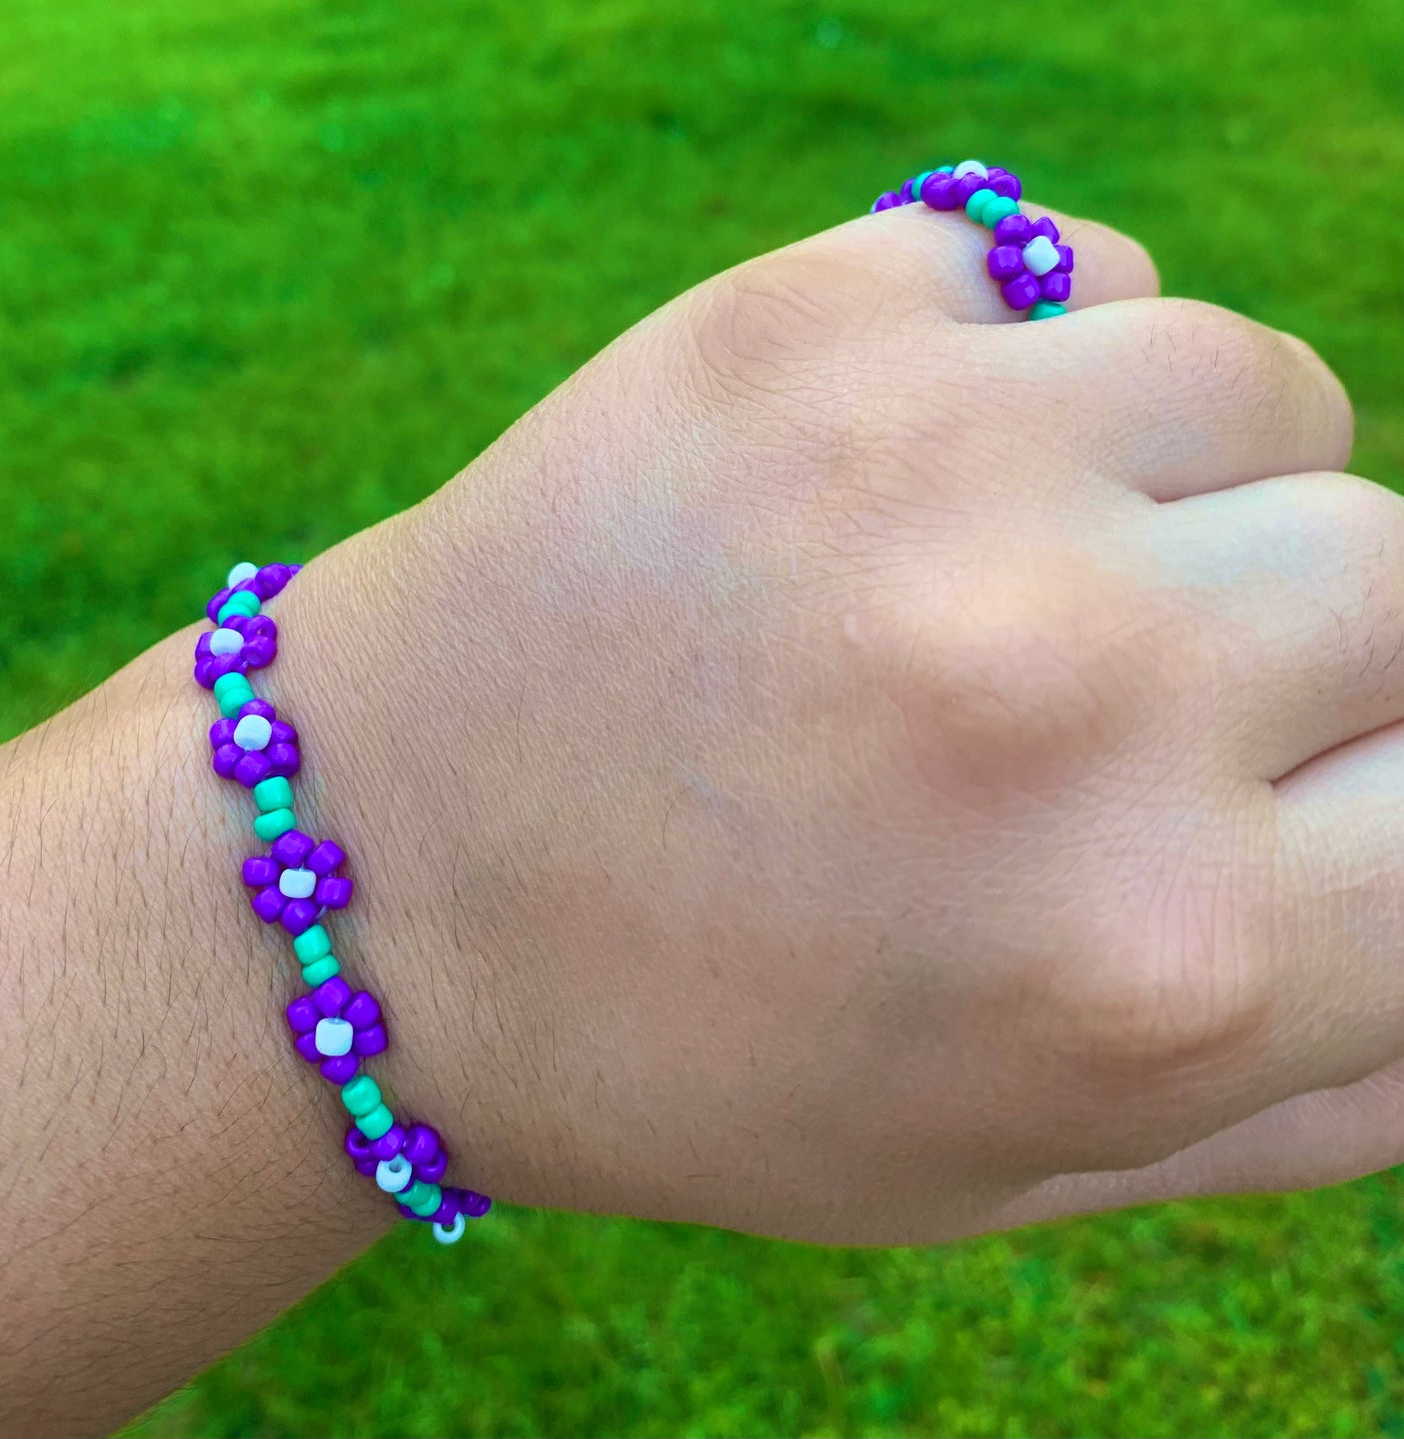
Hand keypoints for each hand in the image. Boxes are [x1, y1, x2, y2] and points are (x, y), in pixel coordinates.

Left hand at [280, 200, 1398, 1244]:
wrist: (380, 882)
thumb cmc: (701, 1053)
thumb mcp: (1017, 1159)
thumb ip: (1316, 1080)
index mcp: (1161, 963)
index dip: (1369, 797)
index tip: (1275, 792)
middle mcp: (1078, 696)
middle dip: (1292, 653)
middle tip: (1115, 700)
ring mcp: (933, 473)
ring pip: (1261, 394)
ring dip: (1174, 491)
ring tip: (995, 577)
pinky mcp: (804, 322)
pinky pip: (1071, 274)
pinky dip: (1028, 367)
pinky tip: (889, 482)